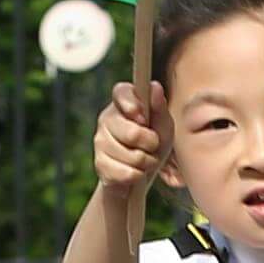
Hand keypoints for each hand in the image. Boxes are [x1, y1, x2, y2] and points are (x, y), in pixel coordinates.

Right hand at [92, 80, 179, 200]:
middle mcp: (107, 118)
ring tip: (144, 160)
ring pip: (132, 156)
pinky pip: (127, 173)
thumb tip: (155, 86)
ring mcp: (100, 141)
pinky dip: (138, 176)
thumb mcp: (163, 126)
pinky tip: (135, 172)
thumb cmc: (153, 145)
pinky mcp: (100, 164)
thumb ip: (159, 108)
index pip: (121, 92)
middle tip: (152, 145)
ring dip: (147, 162)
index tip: (142, 117)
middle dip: (151, 144)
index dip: (132, 104)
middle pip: (132, 133)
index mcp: (123, 103)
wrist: (139, 176)